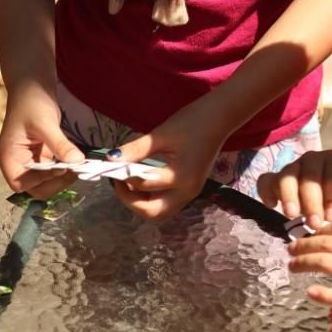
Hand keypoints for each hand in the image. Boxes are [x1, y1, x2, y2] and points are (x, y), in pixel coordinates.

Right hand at [0, 83, 84, 199]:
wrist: (33, 84)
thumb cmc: (31, 101)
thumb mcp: (46, 123)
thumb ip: (60, 145)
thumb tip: (77, 162)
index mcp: (8, 158)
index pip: (21, 184)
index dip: (41, 181)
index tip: (60, 167)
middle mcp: (16, 163)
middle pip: (35, 188)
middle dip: (55, 182)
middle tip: (75, 169)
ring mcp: (29, 161)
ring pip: (47, 182)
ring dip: (63, 176)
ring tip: (78, 163)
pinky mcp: (41, 157)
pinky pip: (53, 171)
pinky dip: (65, 168)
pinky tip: (76, 159)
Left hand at [107, 103, 222, 219]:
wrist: (219, 118)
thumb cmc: (192, 122)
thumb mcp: (161, 133)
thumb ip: (136, 149)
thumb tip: (112, 158)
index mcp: (181, 177)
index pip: (144, 185)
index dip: (123, 177)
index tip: (111, 165)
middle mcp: (187, 191)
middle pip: (153, 212)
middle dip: (131, 201)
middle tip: (118, 182)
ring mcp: (190, 193)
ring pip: (160, 211)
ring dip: (140, 202)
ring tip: (128, 182)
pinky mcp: (189, 189)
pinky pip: (166, 202)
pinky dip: (150, 198)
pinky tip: (141, 181)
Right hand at [257, 149, 331, 228]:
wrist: (326, 183)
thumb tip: (330, 217)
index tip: (331, 217)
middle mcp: (310, 160)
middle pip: (308, 177)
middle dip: (311, 202)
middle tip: (313, 223)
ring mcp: (291, 167)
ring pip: (286, 177)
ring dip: (288, 197)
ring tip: (291, 214)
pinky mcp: (275, 177)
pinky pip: (265, 180)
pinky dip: (265, 192)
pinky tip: (271, 205)